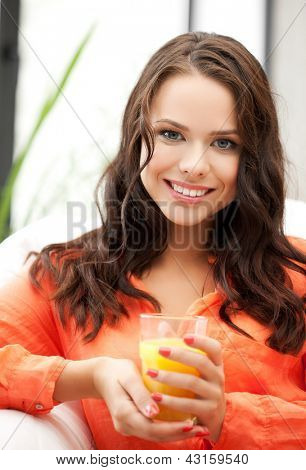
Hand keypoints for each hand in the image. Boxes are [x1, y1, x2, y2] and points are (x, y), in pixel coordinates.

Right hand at [93, 356, 209, 442]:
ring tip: (198, 429)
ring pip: (155, 436)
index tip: (192, 423)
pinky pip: (152, 430)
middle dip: (180, 434)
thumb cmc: (117, 371)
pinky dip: (169, 429)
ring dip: (177, 434)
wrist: (101, 375)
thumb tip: (154, 412)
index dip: (172, 429)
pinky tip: (184, 424)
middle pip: (155, 436)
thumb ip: (141, 394)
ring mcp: (128, 426)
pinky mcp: (132, 423)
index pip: (152, 428)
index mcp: (123, 413)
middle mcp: (125, 425)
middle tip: (203, 429)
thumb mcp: (129, 377)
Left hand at [148, 334, 225, 441]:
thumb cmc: (198, 385)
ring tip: (150, 373)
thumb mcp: (194, 368)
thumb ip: (179, 347)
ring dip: (169, 377)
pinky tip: (155, 397)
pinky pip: (188, 405)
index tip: (184, 336)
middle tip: (159, 350)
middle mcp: (218, 377)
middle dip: (180, 355)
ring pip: (192, 382)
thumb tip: (162, 325)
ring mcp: (214, 395)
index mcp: (216, 363)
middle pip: (201, 362)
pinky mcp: (208, 412)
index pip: (214, 347)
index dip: (201, 341)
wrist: (214, 419)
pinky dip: (170, 400)